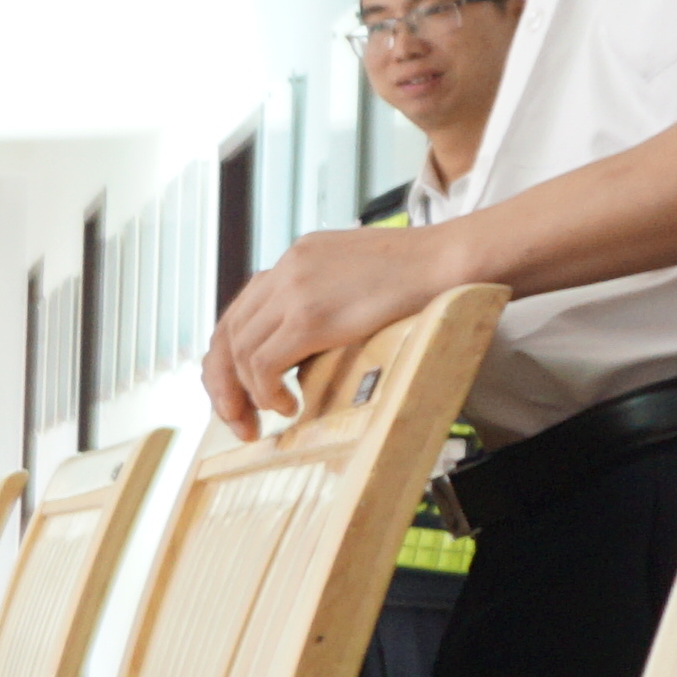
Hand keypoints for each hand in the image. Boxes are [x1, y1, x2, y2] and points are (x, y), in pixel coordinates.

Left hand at [204, 214, 467, 436]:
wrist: (452, 260)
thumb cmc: (422, 276)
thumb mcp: (357, 276)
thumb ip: (324, 298)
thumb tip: (304, 347)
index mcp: (295, 258)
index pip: (240, 311)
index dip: (231, 357)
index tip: (237, 390)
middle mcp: (285, 269)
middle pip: (228, 333)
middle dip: (224, 383)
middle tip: (236, 419)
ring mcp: (293, 290)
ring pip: (239, 351)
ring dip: (246, 393)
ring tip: (268, 416)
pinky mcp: (308, 317)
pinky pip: (263, 364)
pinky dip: (266, 392)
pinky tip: (288, 406)